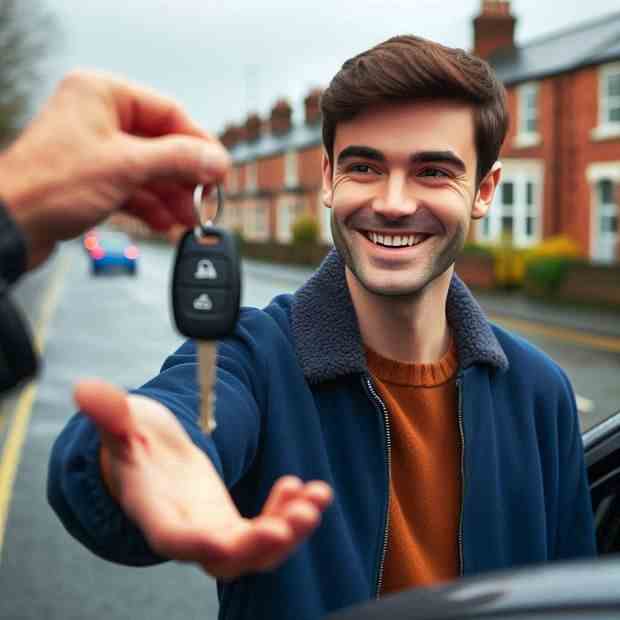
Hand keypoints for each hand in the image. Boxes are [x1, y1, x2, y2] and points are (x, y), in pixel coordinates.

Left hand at [0, 70, 230, 268]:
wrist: (10, 228)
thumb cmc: (49, 187)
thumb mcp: (127, 167)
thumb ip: (178, 160)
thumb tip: (216, 159)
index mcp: (102, 94)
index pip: (168, 113)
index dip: (199, 144)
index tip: (219, 169)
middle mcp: (99, 117)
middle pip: (161, 144)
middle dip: (184, 177)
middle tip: (205, 200)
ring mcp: (95, 150)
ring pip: (149, 170)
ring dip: (170, 196)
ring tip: (187, 219)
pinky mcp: (91, 180)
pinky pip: (133, 188)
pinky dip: (150, 206)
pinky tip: (163, 223)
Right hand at [74, 379, 332, 578]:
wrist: (151, 461)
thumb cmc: (133, 445)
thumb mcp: (122, 425)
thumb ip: (109, 413)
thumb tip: (84, 389)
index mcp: (156, 512)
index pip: (175, 539)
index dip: (200, 545)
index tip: (229, 543)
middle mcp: (189, 531)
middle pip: (226, 558)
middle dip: (264, 544)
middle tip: (299, 517)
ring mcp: (215, 530)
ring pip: (256, 551)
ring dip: (290, 530)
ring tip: (316, 499)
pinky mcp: (235, 521)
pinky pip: (269, 528)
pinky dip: (290, 512)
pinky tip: (308, 488)